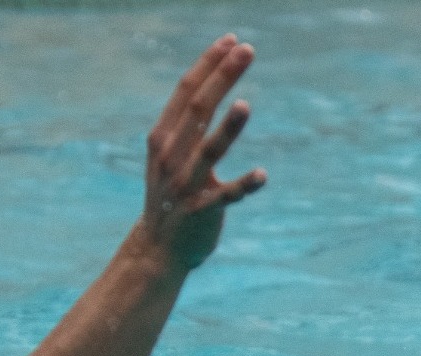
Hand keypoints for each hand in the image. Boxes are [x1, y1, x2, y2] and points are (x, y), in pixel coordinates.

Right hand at [135, 35, 267, 271]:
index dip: (209, 64)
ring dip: (227, 129)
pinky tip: (263, 175)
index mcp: (163, 138)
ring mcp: (184, 185)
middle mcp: (170, 156)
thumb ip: (189, 127)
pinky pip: (225, 196)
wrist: (157, 250)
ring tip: (245, 105)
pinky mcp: (201, 212)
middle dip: (222, 77)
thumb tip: (216, 90)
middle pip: (198, 110)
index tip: (232, 40)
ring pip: (207, 151)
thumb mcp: (170, 156)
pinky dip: (244, 185)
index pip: (186, 92)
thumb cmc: (171, 197)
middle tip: (248, 50)